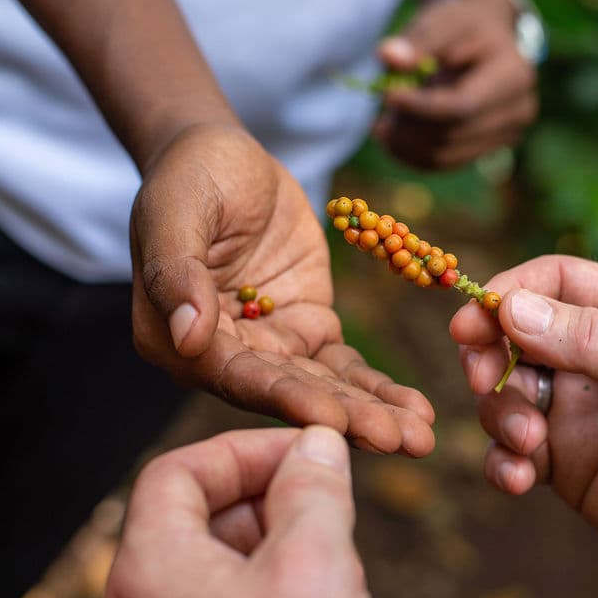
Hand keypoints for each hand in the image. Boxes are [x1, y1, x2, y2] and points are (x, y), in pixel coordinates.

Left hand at [107, 426, 382, 597]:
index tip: (306, 450)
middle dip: (268, 491)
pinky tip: (324, 595)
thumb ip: (313, 490)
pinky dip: (277, 581)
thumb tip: (317, 443)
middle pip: (198, 513)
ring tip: (334, 546)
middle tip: (329, 493)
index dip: (244, 449)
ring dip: (279, 535)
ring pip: (220, 559)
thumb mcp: (314, 566)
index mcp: (153, 568)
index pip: (178, 473)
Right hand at [130, 123, 434, 455]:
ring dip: (372, 413)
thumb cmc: (189, 177)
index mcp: (176, 341)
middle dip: (348, 419)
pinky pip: (344, 365)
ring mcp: (270, 345)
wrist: (224, 155)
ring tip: (422, 437)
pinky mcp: (307, 328)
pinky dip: (377, 386)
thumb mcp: (176, 213)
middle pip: (290, 394)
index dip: (290, 400)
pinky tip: (417, 409)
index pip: (240, 378)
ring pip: (324, 387)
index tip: (337, 423)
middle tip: (403, 442)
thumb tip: (188, 337)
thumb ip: (177, 274)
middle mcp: (223, 356)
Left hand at [373, 0, 537, 169]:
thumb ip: (418, 40)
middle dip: (408, 123)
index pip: (462, 106)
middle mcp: (519, 111)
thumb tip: (387, 56)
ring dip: (405, 142)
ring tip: (384, 118)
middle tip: (382, 99)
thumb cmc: (464, 24)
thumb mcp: (443, 21)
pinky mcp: (490, 149)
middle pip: (451, 135)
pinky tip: (392, 135)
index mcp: (514, 75)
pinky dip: (411, 153)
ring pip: (443, 156)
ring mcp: (508, 135)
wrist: (490, 37)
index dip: (420, 107)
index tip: (387, 95)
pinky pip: (444, 163)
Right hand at [449, 255, 597, 597]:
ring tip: (528, 446)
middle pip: (518, 334)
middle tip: (482, 380)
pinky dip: (502, 462)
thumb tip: (511, 308)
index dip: (508, 292)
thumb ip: (592, 340)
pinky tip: (518, 480)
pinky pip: (513, 451)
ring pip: (507, 392)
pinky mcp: (570, 464)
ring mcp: (583, 411)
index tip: (471, 322)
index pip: (556, 280)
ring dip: (500, 413)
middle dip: (490, 354)